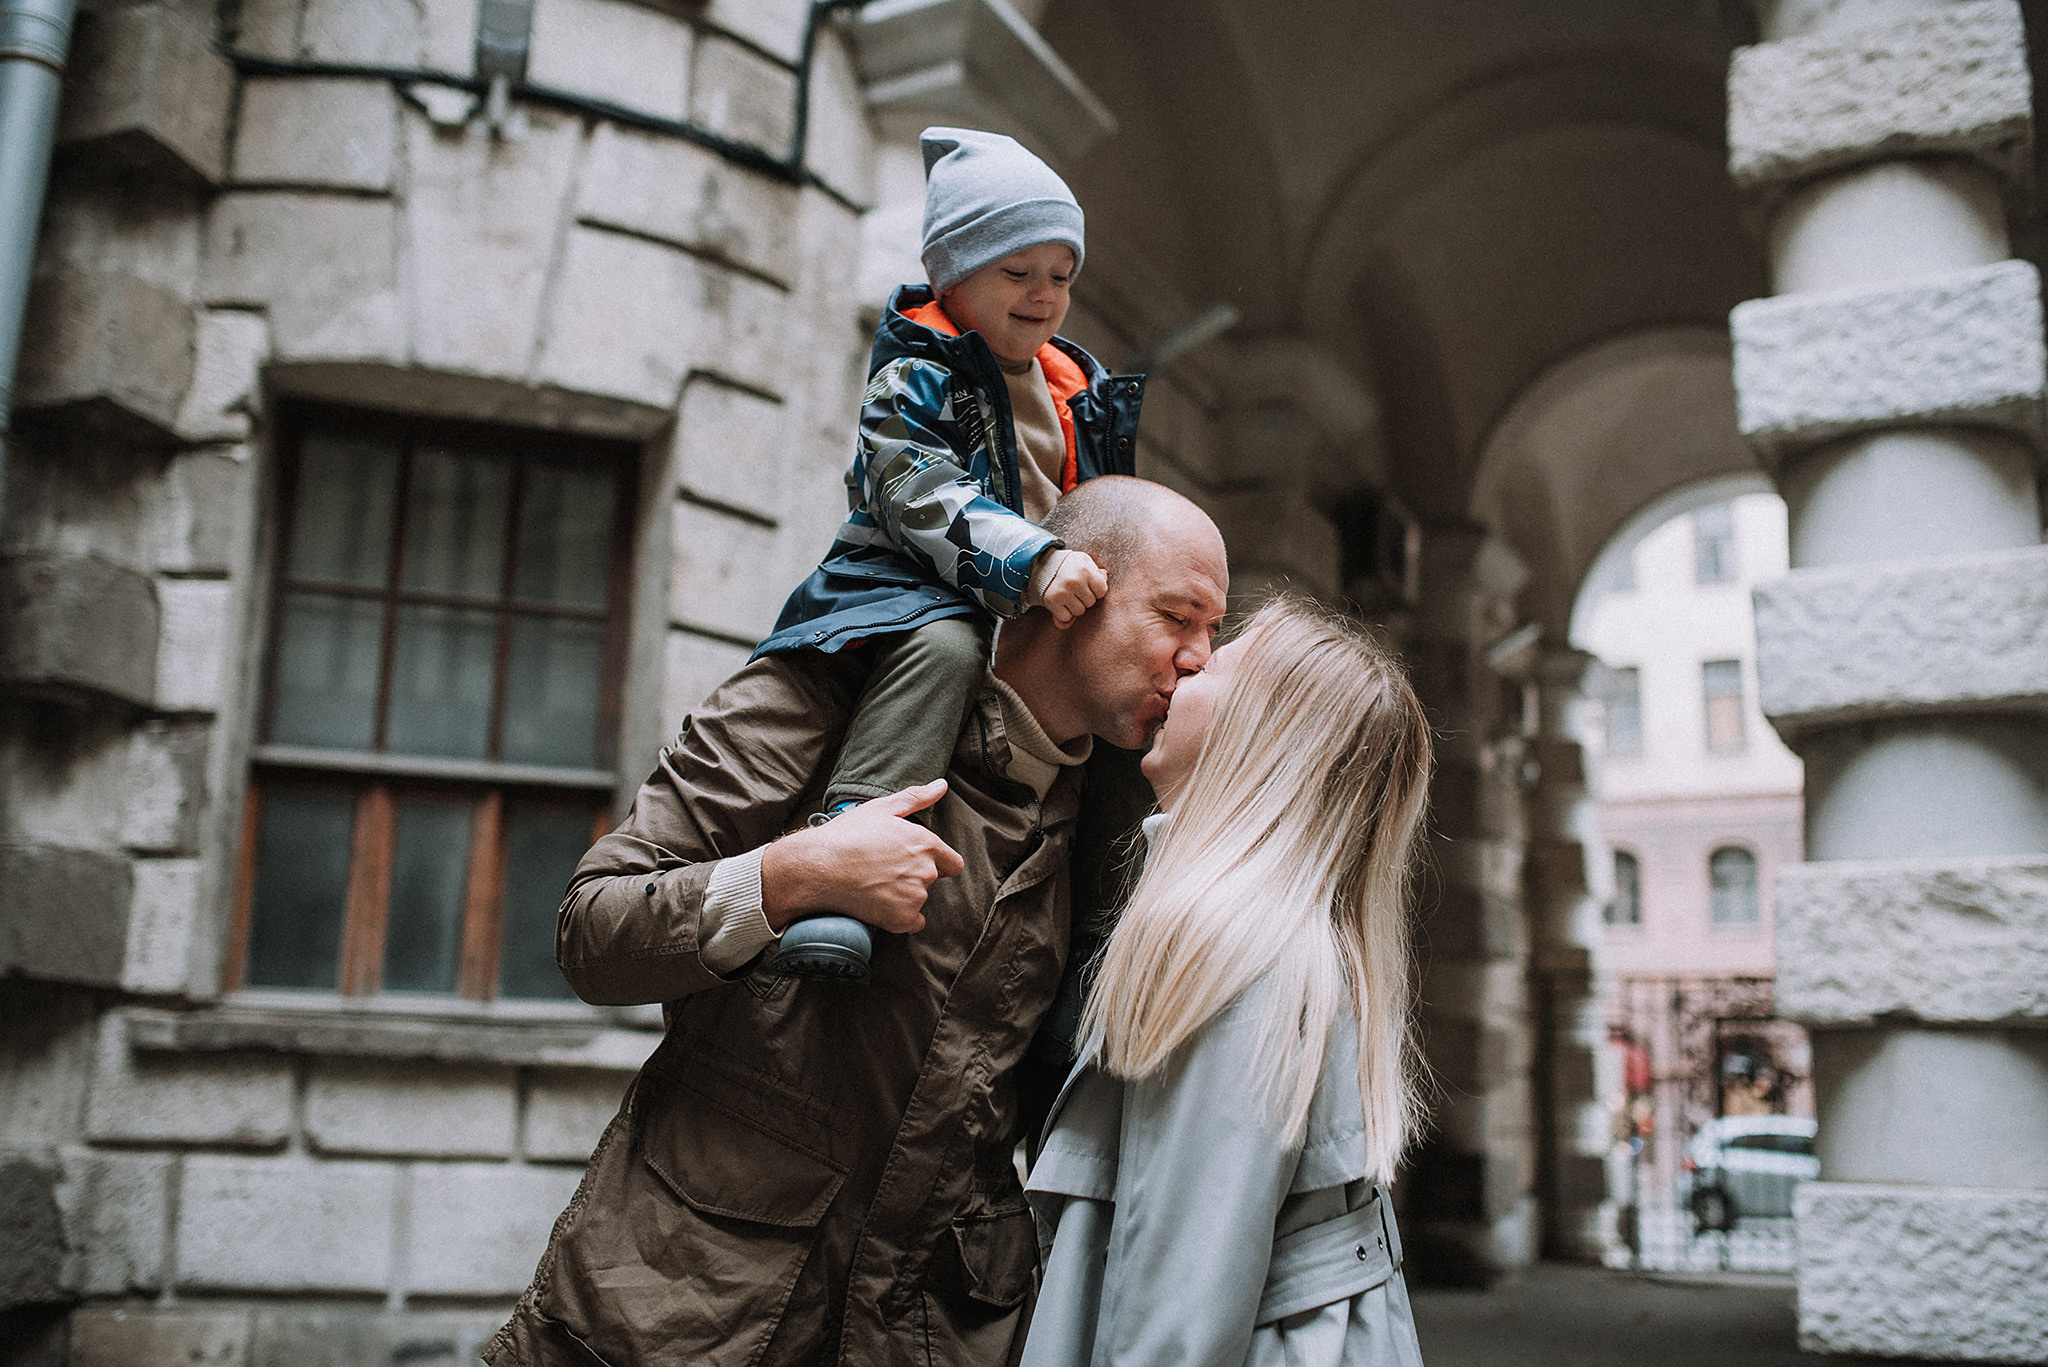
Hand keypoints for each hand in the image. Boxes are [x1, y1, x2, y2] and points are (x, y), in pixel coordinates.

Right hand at [759, 781, 964, 933]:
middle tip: (883, 869)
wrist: (816, 866)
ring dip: (904, 896)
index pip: (953, 863)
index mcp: (926, 843)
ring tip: (874, 884)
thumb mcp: (881, 808)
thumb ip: (917, 798)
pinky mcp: (902, 919)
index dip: (935, 862)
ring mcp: (915, 897)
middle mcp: (926, 870)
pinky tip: (878, 904)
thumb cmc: (846, 834)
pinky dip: (899, 917)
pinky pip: (913, 922)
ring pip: (919, 900)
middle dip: (914, 876)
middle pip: (931, 880)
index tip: (913, 862)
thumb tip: (941, 786)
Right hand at [1040, 550, 1106, 627]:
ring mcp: (1063, 593)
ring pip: (1079, 612)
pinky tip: (1061, 602)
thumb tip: (1105, 576)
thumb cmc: (1069, 565)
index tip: (1089, 585)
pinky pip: (1066, 617)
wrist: (1044, 565)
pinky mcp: (1052, 602)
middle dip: (1085, 598)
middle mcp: (1075, 582)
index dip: (1097, 590)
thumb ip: (1097, 571)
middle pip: (1091, 603)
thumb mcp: (1084, 561)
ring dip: (1075, 606)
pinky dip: (1064, 613)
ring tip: (1069, 595)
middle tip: (1076, 590)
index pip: (1102, 591)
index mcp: (1085, 571)